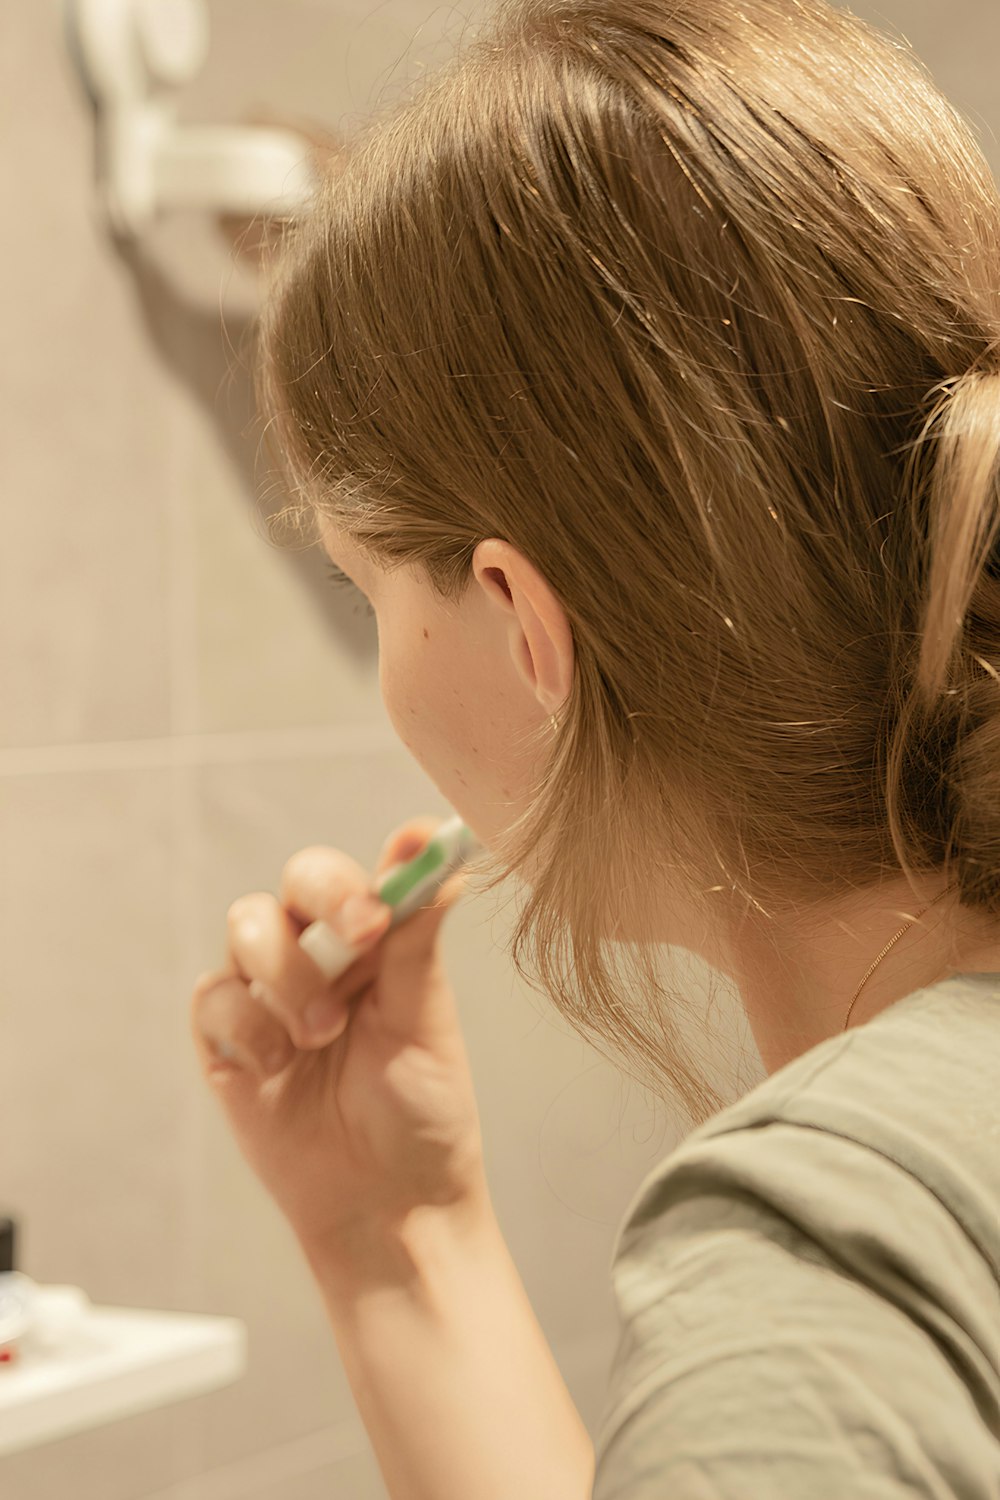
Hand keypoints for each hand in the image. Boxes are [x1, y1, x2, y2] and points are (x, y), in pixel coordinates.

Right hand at [191, 818, 488, 1257]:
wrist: (387, 1206)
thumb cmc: (421, 1112)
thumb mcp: (427, 1023)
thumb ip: (420, 941)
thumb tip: (442, 856)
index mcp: (376, 944)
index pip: (359, 875)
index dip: (366, 871)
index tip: (386, 897)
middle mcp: (319, 955)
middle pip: (296, 882)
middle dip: (325, 897)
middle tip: (362, 932)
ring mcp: (268, 995)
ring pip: (247, 926)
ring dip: (288, 974)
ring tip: (322, 1034)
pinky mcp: (226, 1041)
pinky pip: (214, 997)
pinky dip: (249, 1027)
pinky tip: (279, 1068)